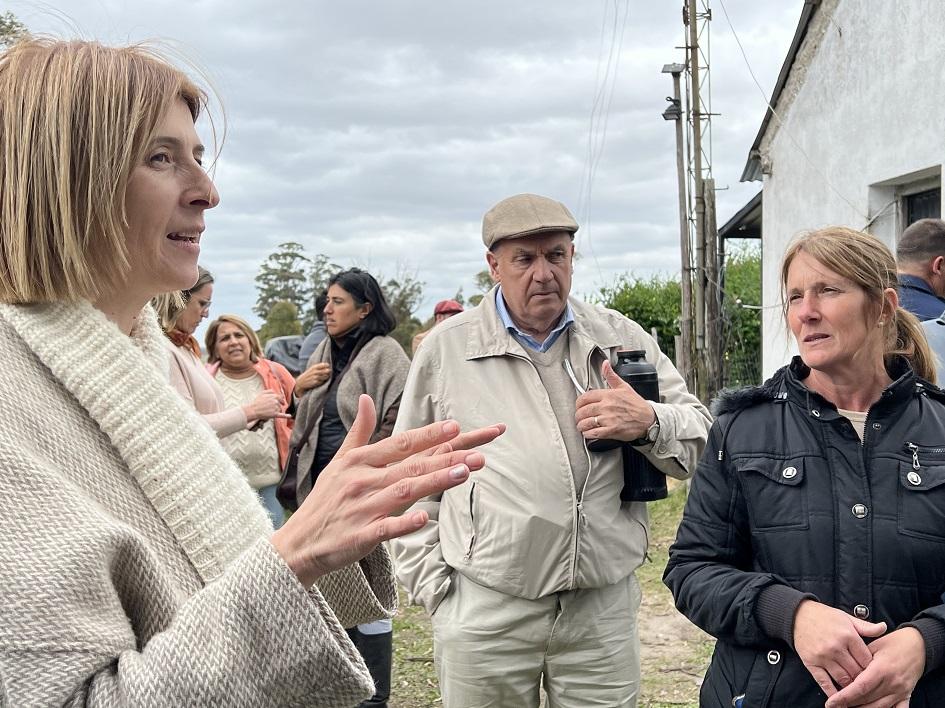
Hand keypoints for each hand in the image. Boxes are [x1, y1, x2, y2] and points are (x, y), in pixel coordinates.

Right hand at [243, 389, 289, 422]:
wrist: (253, 410)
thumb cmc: (257, 402)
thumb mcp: (262, 393)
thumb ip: (269, 391)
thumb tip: (274, 391)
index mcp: (274, 396)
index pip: (281, 397)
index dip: (280, 399)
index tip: (281, 401)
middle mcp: (276, 402)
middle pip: (280, 403)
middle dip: (278, 404)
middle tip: (273, 406)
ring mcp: (276, 408)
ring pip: (279, 409)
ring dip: (276, 409)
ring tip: (269, 410)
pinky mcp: (275, 414)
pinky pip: (282, 415)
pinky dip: (286, 416)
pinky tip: (289, 416)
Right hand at [270, 394, 503, 586]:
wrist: (298, 544)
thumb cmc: (325, 501)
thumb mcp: (340, 462)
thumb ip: (359, 431)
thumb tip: (368, 398)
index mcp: (359, 461)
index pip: (400, 444)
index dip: (428, 435)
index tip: (456, 426)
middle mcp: (363, 481)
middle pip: (410, 466)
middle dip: (446, 458)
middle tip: (479, 454)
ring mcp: (362, 509)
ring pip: (404, 492)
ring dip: (435, 481)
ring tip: (465, 474)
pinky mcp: (360, 536)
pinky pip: (385, 528)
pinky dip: (404, 523)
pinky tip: (425, 517)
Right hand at [295, 362, 330, 396]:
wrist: (300, 382)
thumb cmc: (308, 375)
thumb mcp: (311, 369)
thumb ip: (319, 367)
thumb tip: (328, 365)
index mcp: (314, 367)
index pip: (324, 365)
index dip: (327, 365)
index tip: (328, 366)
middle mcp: (315, 372)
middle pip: (326, 371)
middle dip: (328, 371)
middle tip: (329, 372)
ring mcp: (315, 377)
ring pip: (326, 376)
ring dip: (326, 376)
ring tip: (325, 376)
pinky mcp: (316, 382)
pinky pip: (322, 381)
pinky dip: (323, 381)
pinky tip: (321, 380)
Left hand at [575, 360, 655, 441]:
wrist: (649, 419)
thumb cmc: (637, 404)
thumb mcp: (624, 387)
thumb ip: (611, 376)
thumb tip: (605, 364)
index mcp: (608, 395)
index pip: (585, 397)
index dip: (578, 403)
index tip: (579, 406)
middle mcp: (607, 406)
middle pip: (583, 411)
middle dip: (578, 415)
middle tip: (579, 417)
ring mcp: (608, 419)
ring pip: (586, 422)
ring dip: (581, 425)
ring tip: (581, 426)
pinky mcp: (611, 431)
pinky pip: (594, 433)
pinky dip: (588, 434)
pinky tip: (588, 433)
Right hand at [793, 600, 886, 695]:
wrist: (797, 615)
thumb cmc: (824, 616)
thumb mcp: (847, 618)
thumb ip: (866, 627)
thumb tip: (884, 628)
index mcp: (848, 635)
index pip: (867, 660)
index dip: (872, 668)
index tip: (874, 672)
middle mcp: (836, 647)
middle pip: (857, 672)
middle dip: (863, 679)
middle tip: (867, 684)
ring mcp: (823, 656)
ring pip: (843, 679)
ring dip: (851, 687)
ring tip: (856, 690)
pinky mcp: (811, 663)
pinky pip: (824, 682)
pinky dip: (833, 692)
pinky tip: (839, 698)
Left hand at [825, 627, 924, 707]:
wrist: (918, 645)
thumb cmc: (894, 642)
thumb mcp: (874, 646)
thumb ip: (860, 660)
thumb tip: (844, 672)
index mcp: (882, 669)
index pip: (860, 687)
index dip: (845, 696)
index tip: (832, 702)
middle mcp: (892, 683)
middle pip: (867, 699)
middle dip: (849, 704)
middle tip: (835, 705)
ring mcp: (900, 691)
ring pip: (879, 707)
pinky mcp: (906, 695)